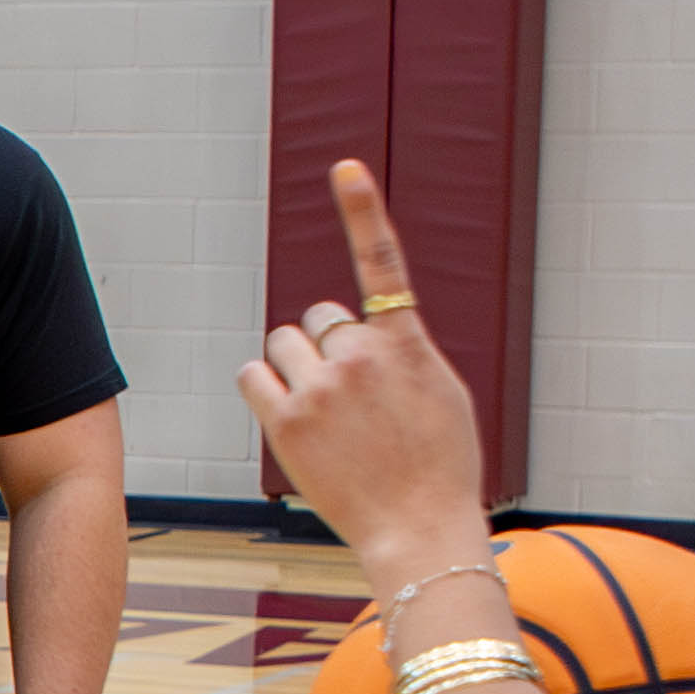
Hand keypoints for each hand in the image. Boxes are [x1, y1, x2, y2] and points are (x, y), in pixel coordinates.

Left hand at [234, 160, 492, 568]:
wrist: (421, 527)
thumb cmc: (439, 465)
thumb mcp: (442, 393)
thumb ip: (404, 351)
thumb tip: (369, 331)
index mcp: (405, 342)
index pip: (381, 262)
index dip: (362, 210)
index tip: (344, 167)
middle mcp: (360, 355)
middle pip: (317, 319)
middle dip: (325, 348)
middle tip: (349, 399)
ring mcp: (321, 387)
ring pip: (282, 345)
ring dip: (294, 369)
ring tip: (324, 415)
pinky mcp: (286, 421)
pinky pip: (252, 377)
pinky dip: (263, 390)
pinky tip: (289, 418)